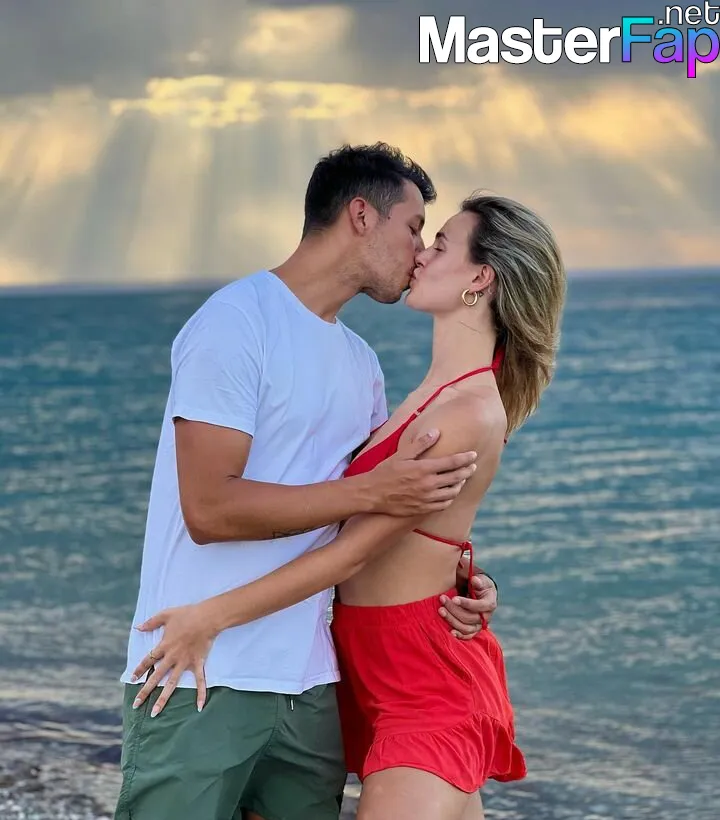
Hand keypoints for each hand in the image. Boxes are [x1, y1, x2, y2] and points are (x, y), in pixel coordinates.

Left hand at [130, 602, 218, 716]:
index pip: (148, 660)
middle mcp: (172, 657)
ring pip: (171, 684)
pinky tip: (199, 707)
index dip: (139, 669)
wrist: (207, 617)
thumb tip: (137, 628)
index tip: (132, 679)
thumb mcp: (166, 614)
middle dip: (145, 691)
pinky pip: (200, 681)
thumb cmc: (187, 614)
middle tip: (136, 705)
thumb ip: (151, 622)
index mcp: (164, 646)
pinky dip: (200, 694)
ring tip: (154, 713)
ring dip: (163, 699)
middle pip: (156, 677)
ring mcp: (185, 662)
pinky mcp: (197, 663)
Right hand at [368, 429, 477, 515]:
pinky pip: (443, 505)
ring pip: (452, 493)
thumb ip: (421, 444)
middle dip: (468, 471)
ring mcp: (426, 498)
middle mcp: (427, 484)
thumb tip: (436, 432)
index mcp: (423, 468)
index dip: (465, 458)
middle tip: (473, 467)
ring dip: (460, 485)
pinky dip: (450, 498)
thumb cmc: (385, 472)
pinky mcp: (422, 509)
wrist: (372, 494)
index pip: (452, 462)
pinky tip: (450, 494)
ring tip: (462, 479)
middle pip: (456, 477)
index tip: (473, 455)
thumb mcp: (401, 454)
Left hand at [439, 558, 497, 639]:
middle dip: (454, 609)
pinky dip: (459, 635)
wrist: (480, 594)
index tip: (454, 598)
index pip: (479, 606)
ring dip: (452, 620)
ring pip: (466, 627)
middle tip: (442, 599)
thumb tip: (474, 580)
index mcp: (490, 603)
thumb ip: (478, 581)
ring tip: (441, 610)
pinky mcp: (473, 630)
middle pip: (470, 617)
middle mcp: (486, 617)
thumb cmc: (480, 585)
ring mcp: (479, 625)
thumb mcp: (481, 580)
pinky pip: (467, 636)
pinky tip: (450, 632)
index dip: (467, 603)